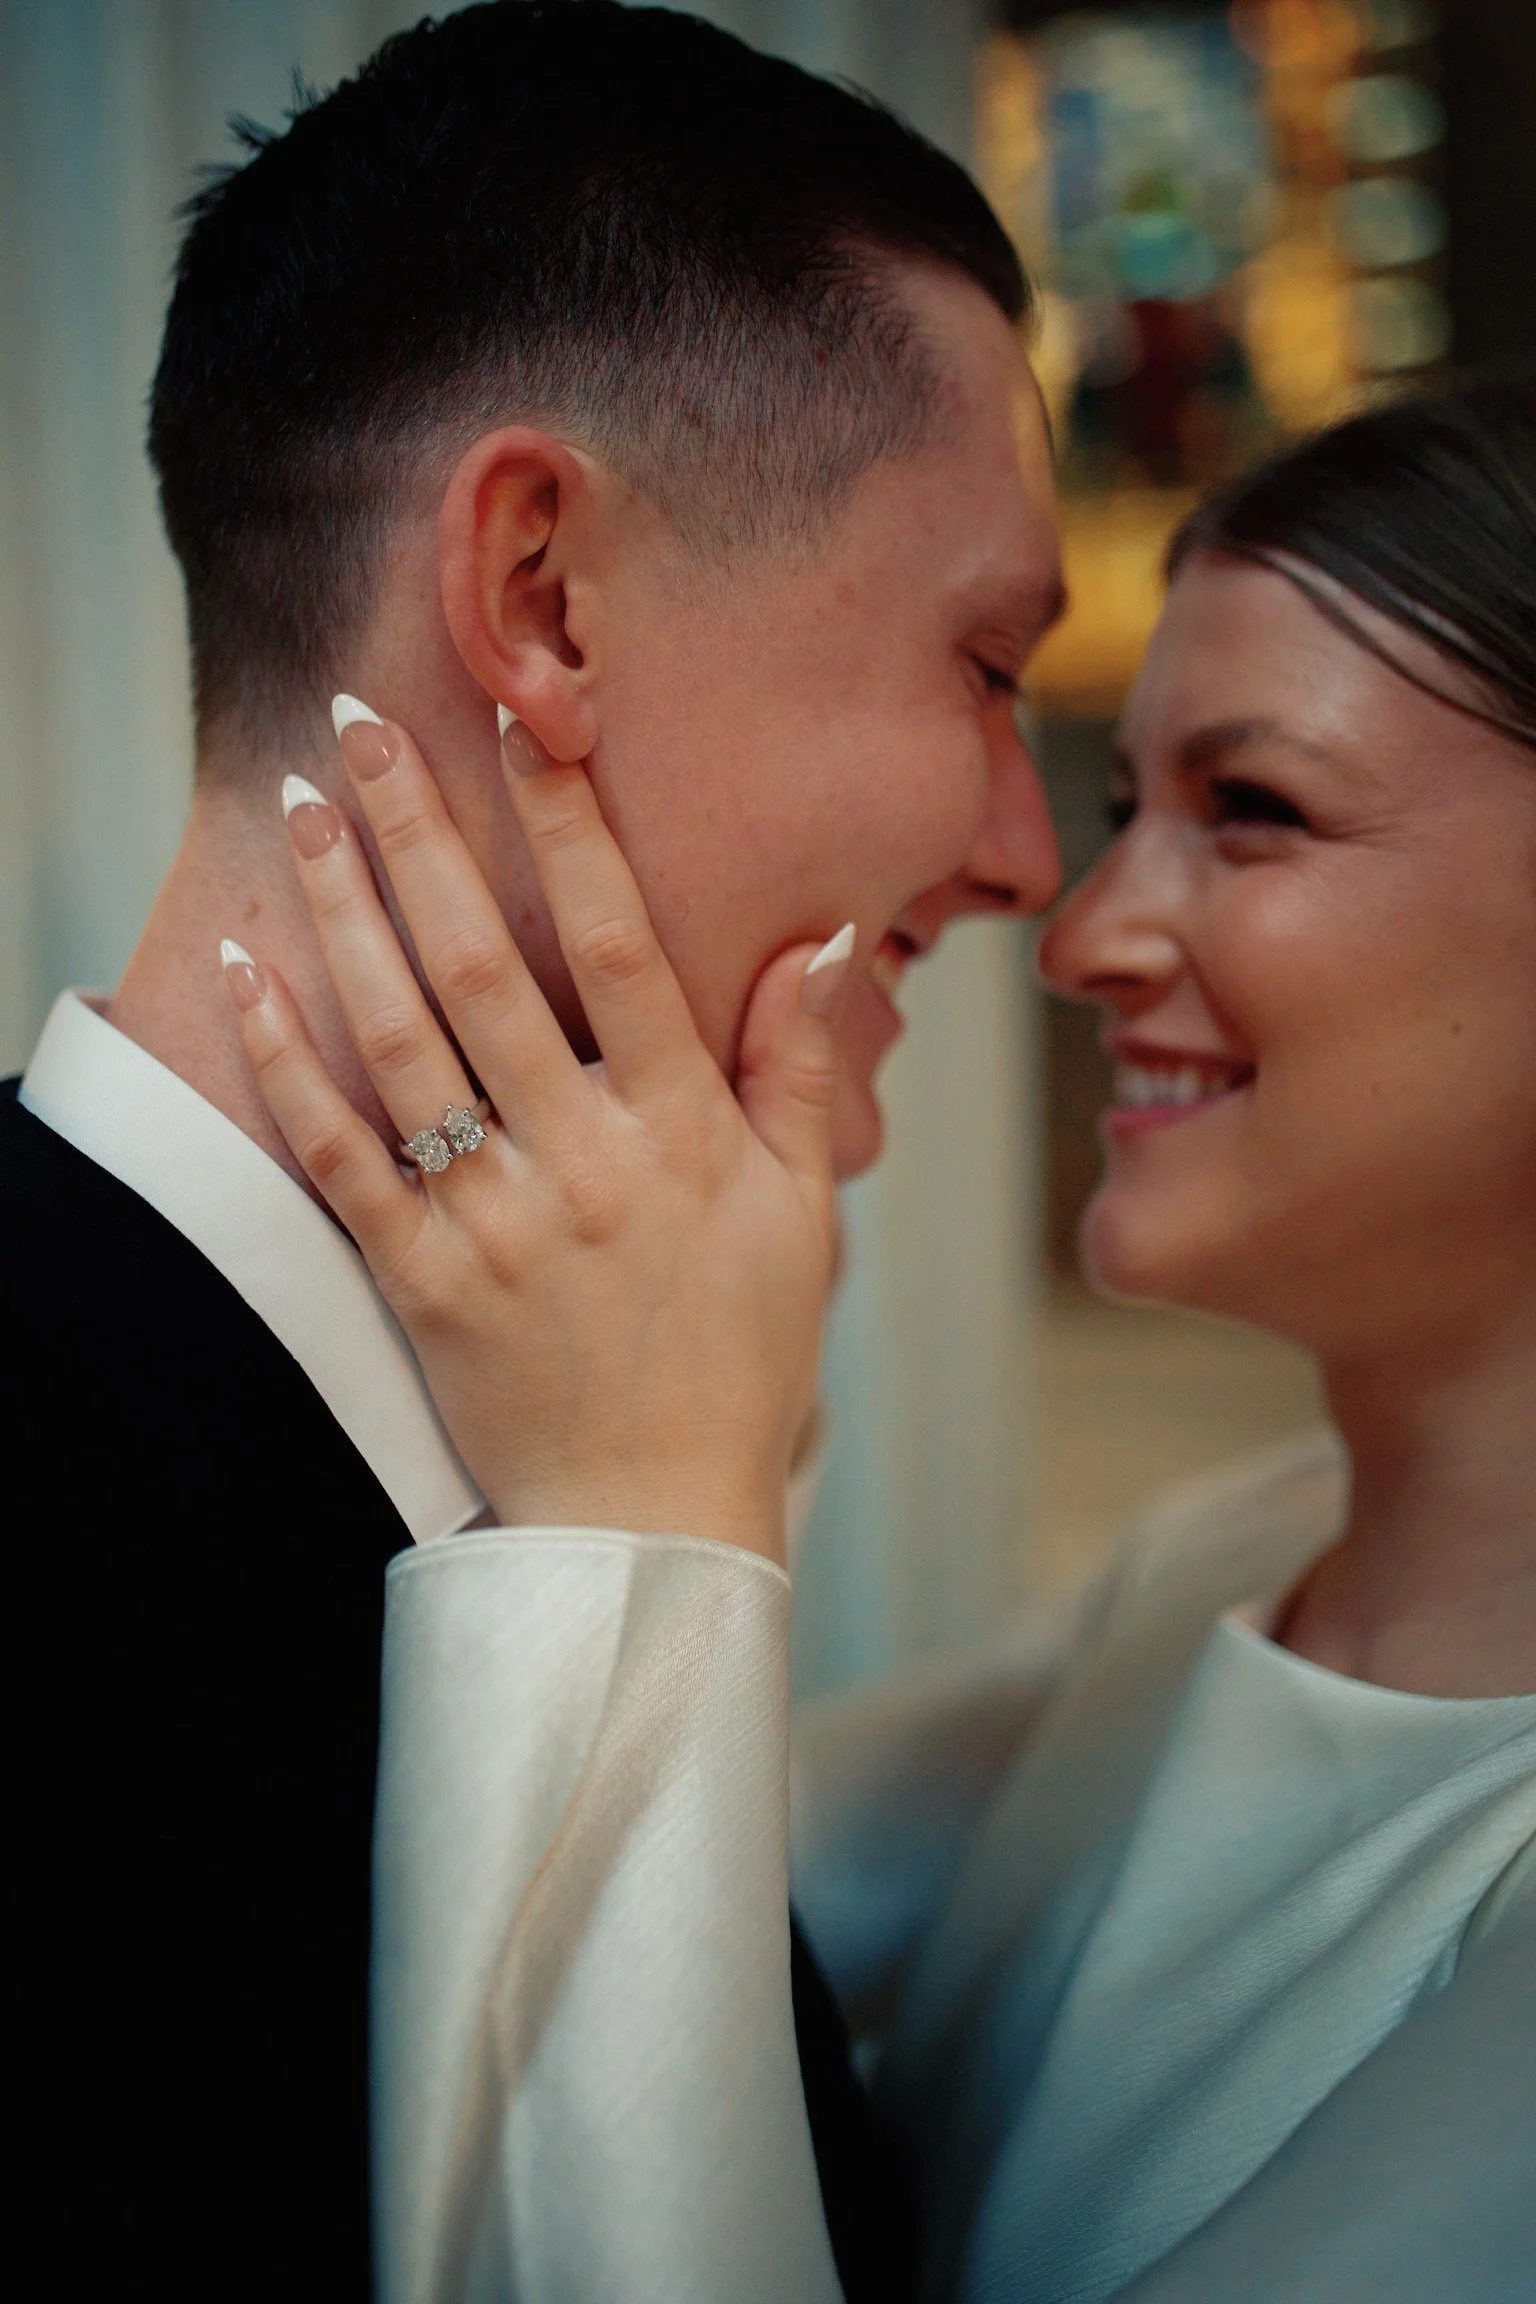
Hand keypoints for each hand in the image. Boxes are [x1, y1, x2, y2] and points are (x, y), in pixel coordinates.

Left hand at [222, 705, 851, 1561]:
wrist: (650, 1513)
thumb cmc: (738, 1355)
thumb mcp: (801, 1213)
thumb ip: (798, 1070)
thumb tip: (824, 937)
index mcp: (682, 1134)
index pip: (628, 948)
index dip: (575, 828)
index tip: (532, 723)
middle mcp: (583, 1163)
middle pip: (488, 969)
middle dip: (421, 835)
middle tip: (361, 726)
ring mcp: (493, 1223)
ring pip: (401, 1044)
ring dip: (344, 916)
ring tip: (301, 812)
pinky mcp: (420, 1282)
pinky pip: (339, 1157)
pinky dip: (286, 1064)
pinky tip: (247, 973)